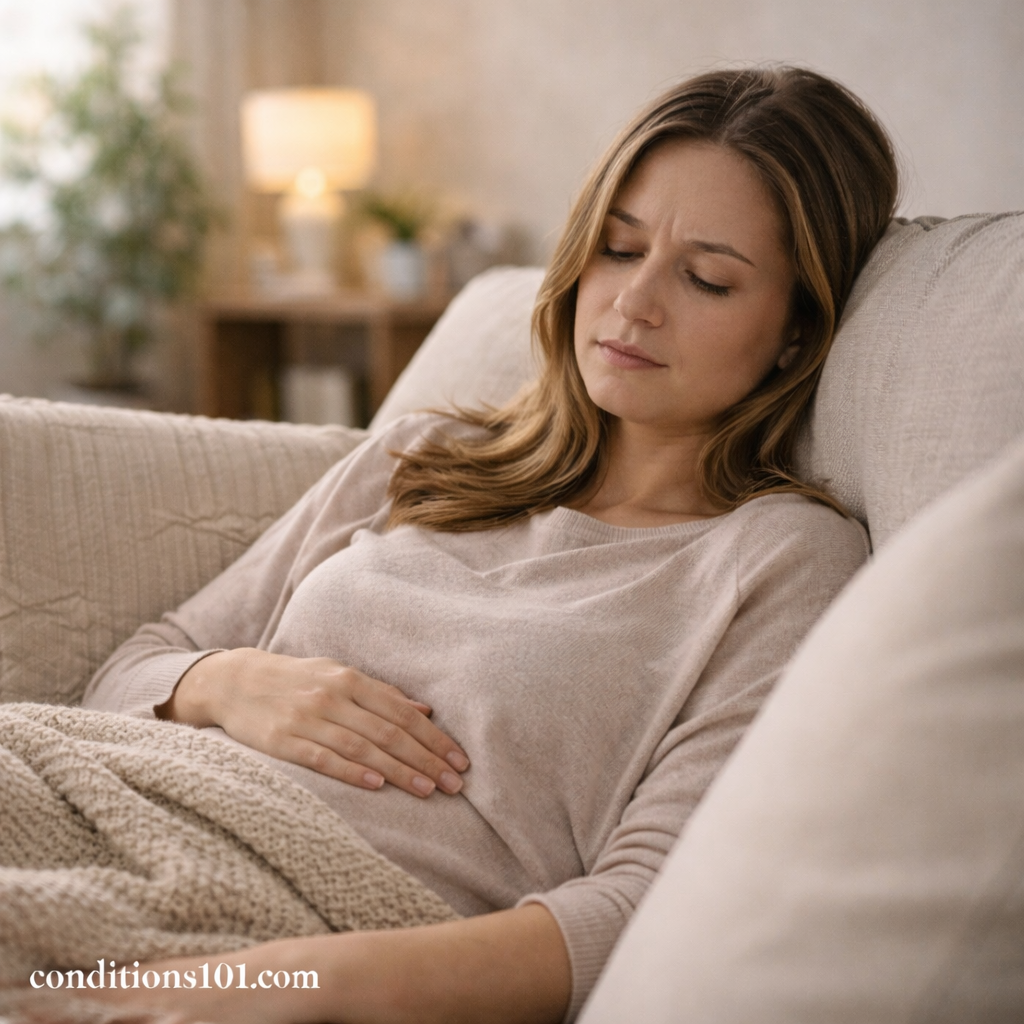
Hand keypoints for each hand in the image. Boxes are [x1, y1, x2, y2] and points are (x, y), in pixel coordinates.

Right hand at [158, 649, 468, 797]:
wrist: (234, 681)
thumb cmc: (296, 679)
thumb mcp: (338, 675)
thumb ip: (381, 693)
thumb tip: (425, 710)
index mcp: (351, 679)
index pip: (403, 712)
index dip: (434, 737)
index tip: (460, 760)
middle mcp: (333, 696)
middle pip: (389, 732)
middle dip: (426, 758)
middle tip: (454, 783)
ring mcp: (307, 718)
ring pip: (363, 747)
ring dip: (399, 770)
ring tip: (428, 790)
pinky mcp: (283, 740)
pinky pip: (323, 758)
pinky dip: (351, 771)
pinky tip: (376, 785)